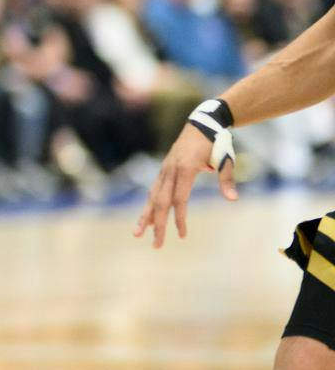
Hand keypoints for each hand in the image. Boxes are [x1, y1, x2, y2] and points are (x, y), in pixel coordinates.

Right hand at [133, 122, 236, 247]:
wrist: (201, 124)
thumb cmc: (216, 142)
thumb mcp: (226, 159)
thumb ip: (227, 180)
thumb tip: (232, 200)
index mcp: (186, 168)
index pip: (179, 199)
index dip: (179, 218)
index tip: (182, 235)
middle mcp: (170, 170)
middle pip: (161, 202)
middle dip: (157, 225)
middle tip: (156, 245)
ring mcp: (164, 170)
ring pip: (152, 197)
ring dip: (145, 217)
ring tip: (137, 234)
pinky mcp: (163, 171)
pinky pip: (154, 191)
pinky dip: (149, 206)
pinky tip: (146, 219)